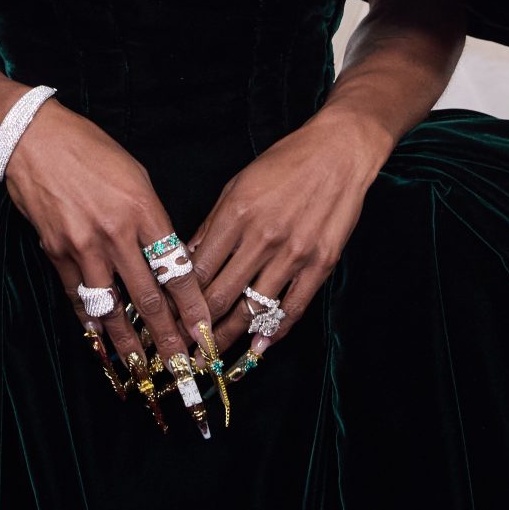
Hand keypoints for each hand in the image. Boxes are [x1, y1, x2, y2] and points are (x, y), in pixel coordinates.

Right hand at [1, 99, 217, 409]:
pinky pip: (77, 297)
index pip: (176, 270)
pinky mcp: (55, 252)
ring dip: (129, 344)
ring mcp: (83, 246)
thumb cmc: (91, 150)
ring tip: (143, 371)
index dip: (193, 307)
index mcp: (143, 209)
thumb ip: (152, 220)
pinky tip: (100, 345)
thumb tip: (165, 260)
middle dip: (168, 338)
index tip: (206, 334)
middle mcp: (115, 233)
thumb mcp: (135, 177)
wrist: (34, 139)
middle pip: (148, 298)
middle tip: (184, 369)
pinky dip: (90, 324)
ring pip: (111, 307)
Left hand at [187, 106, 393, 367]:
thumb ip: (213, 225)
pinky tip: (259, 347)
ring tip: (212, 356)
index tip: (169, 318)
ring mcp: (294, 253)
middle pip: (221, 295)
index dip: (180, 299)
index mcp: (237, 213)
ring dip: (230, 336)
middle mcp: (263, 237)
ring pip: (254, 308)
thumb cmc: (285, 163)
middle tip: (184, 350)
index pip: (199, 269)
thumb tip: (188, 259)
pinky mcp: (320, 264)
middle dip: (198, 328)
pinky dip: (274, 331)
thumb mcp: (238, 185)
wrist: (339, 153)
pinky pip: (293, 306)